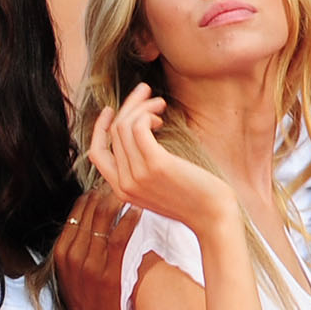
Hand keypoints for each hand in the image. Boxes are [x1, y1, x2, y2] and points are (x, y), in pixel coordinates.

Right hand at [49, 182, 134, 309]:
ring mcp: (90, 264)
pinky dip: (129, 220)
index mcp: (61, 253)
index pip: (76, 213)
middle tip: (123, 182)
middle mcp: (73, 255)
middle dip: (106, 194)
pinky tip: (139, 209)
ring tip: (133, 190)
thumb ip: (76, 249)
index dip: (91, 197)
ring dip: (119, 201)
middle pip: (90, 212)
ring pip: (104, 220)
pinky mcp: (109, 272)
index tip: (106, 188)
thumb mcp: (70, 274)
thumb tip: (91, 223)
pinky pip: (120, 237)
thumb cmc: (85, 303)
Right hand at [86, 89, 235, 241]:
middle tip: (146, 92)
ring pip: (124, 126)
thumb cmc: (194, 199)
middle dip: (129, 106)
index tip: (112, 110)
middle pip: (113, 133)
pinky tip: (161, 117)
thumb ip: (143, 171)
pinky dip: (147, 114)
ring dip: (142, 107)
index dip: (101, 128)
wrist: (213, 217)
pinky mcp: (155, 164)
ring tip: (160, 104)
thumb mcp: (159, 188)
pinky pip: (138, 127)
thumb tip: (140, 137)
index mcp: (121, 191)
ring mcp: (137, 175)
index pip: (97, 153)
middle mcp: (124, 184)